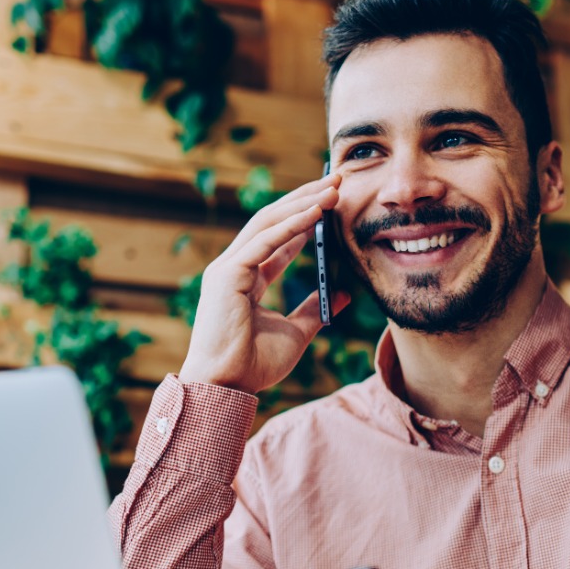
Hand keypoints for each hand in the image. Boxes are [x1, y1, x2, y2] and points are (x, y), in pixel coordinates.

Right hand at [179, 173, 348, 392]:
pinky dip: (292, 225)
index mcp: (246, 279)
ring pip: (269, 223)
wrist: (226, 387)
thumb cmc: (253, 365)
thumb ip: (315, 310)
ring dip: (303, 203)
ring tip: (333, 187)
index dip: (305, 219)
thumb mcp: (295, 333)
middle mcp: (235, 267)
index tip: (332, 203)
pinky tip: (317, 212)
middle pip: (273, 221)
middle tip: (337, 181)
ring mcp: (228, 268)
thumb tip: (343, 293)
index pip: (278, 239)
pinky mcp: (228, 274)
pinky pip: (266, 242)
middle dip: (306, 199)